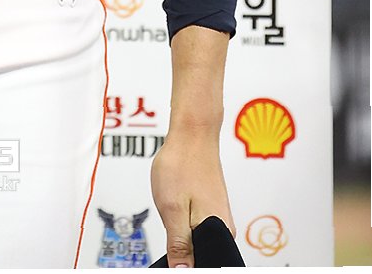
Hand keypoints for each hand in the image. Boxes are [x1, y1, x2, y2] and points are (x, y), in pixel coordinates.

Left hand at [150, 129, 234, 268]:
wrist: (193, 132)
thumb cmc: (183, 164)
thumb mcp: (172, 209)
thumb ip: (179, 244)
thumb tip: (182, 271)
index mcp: (218, 234)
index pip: (204, 265)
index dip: (187, 267)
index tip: (173, 258)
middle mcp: (223, 229)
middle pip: (201, 255)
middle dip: (183, 254)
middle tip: (169, 231)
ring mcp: (216, 218)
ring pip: (196, 241)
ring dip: (180, 237)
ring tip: (172, 214)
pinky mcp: (209, 209)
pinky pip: (195, 227)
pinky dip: (182, 224)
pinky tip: (174, 210)